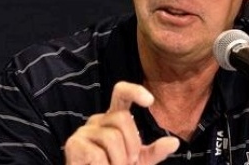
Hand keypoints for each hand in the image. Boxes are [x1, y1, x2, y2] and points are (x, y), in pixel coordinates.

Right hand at [64, 81, 179, 164]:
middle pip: (122, 118)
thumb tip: (175, 142)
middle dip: (132, 145)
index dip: (134, 91)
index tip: (150, 101)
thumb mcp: (138, 162)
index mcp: (114, 118)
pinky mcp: (73, 145)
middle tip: (127, 162)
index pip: (121, 93)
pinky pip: (97, 155)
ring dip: (119, 161)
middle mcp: (98, 120)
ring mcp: (84, 131)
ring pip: (112, 137)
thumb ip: (154, 152)